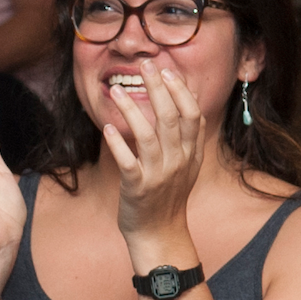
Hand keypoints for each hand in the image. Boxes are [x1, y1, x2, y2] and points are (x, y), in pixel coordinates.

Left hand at [102, 59, 204, 269]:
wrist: (160, 234)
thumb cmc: (169, 196)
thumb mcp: (189, 166)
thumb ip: (189, 138)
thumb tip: (187, 101)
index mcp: (191, 154)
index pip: (192, 115)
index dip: (181, 91)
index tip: (167, 71)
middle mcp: (178, 162)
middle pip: (171, 118)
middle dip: (158, 88)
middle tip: (145, 65)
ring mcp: (158, 175)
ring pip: (147, 136)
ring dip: (132, 110)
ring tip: (118, 89)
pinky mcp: (137, 188)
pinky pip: (127, 162)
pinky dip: (117, 143)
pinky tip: (107, 127)